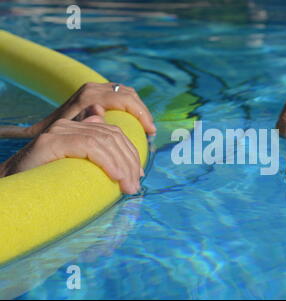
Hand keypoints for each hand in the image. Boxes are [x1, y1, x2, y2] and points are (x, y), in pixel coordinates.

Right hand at [1, 116, 142, 193]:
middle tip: (135, 185)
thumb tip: (122, 156)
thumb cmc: (45, 183)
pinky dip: (108, 162)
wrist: (12, 190)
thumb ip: (94, 155)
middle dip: (130, 161)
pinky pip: (90, 146)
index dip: (130, 153)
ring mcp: (58, 130)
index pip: (112, 132)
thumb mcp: (77, 168)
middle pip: (112, 135)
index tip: (138, 175)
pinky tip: (117, 176)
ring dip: (123, 165)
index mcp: (75, 127)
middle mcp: (67, 124)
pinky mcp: (51, 141)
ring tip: (129, 186)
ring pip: (104, 140)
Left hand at [24, 82, 155, 137]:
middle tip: (150, 131)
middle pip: (129, 94)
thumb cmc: (55, 136)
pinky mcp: (97, 92)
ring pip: (127, 93)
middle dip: (143, 112)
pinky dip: (132, 106)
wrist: (43, 129)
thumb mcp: (66, 132)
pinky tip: (137, 121)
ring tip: (146, 127)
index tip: (150, 131)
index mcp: (89, 96)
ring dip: (139, 109)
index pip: (125, 99)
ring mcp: (95, 88)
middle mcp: (93, 88)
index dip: (141, 114)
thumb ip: (81, 122)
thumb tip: (99, 114)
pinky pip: (121, 94)